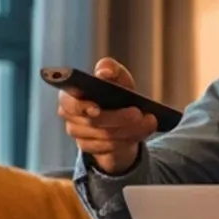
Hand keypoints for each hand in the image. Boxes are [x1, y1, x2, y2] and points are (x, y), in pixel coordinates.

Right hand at [59, 58, 158, 174]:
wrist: (123, 121)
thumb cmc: (116, 94)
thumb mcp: (118, 79)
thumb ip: (111, 69)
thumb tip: (104, 73)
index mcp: (71, 95)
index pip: (69, 102)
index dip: (81, 107)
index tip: (96, 109)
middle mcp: (71, 117)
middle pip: (93, 122)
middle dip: (118, 118)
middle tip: (138, 113)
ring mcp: (80, 135)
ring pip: (105, 136)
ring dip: (130, 129)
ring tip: (149, 121)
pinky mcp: (92, 150)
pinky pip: (111, 149)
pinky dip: (130, 139)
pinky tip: (142, 132)